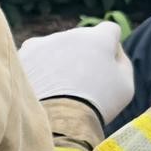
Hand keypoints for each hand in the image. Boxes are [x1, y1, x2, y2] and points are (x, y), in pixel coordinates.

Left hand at [16, 21, 133, 118]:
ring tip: (60, 89)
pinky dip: (40, 68)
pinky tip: (44, 87)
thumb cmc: (97, 105)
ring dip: (60, 60)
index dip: (111, 48)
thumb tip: (113, 51)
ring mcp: (45, 42)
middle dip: (83, 55)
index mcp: (99, 38)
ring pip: (57, 47)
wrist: (57, 120)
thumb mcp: (125, 86)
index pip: (110, 31)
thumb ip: (122, 62)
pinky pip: (36, 57)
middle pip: (81, 39)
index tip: (106, 67)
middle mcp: (71, 34)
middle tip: (81, 84)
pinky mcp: (25, 54)